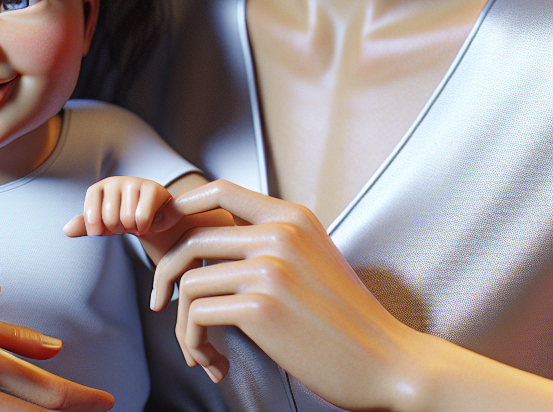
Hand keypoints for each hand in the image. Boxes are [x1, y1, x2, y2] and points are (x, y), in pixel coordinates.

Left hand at [63, 177, 181, 237]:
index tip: (101, 231)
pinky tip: (147, 221)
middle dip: (118, 229)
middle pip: (109, 218)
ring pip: (127, 219)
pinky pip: (142, 217)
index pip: (90, 212)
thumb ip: (85, 226)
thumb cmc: (124, 217)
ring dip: (133, 228)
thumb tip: (66, 230)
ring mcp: (134, 182)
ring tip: (136, 222)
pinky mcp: (152, 188)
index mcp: (100, 188)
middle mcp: (115, 182)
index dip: (95, 227)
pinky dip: (144, 227)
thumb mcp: (103, 224)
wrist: (154, 214)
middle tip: (124, 224)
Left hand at [152, 180, 416, 403]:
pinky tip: (211, 359)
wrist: (388, 362)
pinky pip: (197, 314)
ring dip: (182, 321)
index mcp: (292, 216)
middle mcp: (279, 232)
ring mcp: (270, 267)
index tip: (164, 232)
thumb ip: (274, 241)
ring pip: (189, 281)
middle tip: (163, 303)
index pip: (221, 190)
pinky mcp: (262, 306)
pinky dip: (193, 340)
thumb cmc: (347, 319)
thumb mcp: (314, 258)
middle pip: (193, 237)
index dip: (184, 206)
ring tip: (197, 347)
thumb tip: (217, 240)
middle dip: (167, 273)